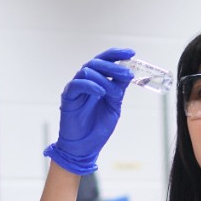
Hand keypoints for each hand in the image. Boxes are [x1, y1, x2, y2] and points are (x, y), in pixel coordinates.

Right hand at [43, 48, 134, 174]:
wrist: (85, 147)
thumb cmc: (97, 128)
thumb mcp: (114, 106)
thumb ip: (118, 90)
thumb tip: (128, 73)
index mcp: (97, 81)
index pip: (106, 61)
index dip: (117, 55)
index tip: (131, 53)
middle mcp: (86, 81)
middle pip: (97, 63)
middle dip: (114, 66)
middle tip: (127, 74)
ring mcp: (76, 88)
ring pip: (87, 71)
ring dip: (104, 78)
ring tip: (114, 92)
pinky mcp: (68, 96)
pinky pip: (77, 84)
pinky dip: (91, 86)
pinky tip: (101, 92)